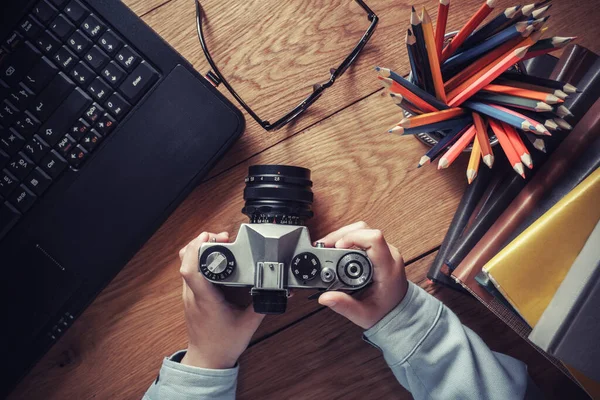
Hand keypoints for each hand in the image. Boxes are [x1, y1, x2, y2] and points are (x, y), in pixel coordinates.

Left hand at [179, 231, 264, 368]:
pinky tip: (213, 258)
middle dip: (201, 242)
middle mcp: (193, 295)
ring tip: (218, 243)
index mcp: (206, 299)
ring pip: (186, 264)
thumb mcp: (249, 323)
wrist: (207, 360)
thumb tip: (277, 289)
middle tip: (221, 237)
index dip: (197, 247)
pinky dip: (198, 259)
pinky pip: (190, 272)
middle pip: (186, 260)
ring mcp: (189, 295)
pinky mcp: (191, 297)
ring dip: (198, 249)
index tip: (211, 236)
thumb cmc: (223, 344)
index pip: (190, 269)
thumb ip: (263, 303)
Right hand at [317, 222, 408, 329]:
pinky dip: (347, 238)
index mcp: (388, 268)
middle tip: (325, 246)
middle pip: (364, 229)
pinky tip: (336, 247)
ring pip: (363, 229)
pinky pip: (363, 235)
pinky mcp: (380, 250)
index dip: (352, 237)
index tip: (337, 246)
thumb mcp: (364, 314)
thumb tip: (325, 297)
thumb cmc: (385, 311)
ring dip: (343, 235)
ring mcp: (385, 250)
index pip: (374, 239)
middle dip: (341, 235)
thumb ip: (344, 306)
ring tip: (328, 246)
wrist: (400, 312)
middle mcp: (389, 255)